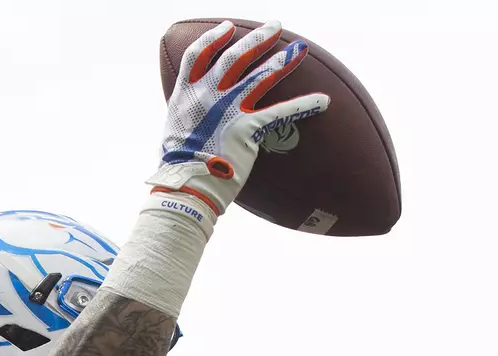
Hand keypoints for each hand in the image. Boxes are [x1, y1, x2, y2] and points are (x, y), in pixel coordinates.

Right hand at [149, 19, 329, 215]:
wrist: (185, 186)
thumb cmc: (178, 167)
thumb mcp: (174, 132)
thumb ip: (187, 116)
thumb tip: (192, 117)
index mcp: (185, 94)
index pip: (198, 55)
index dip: (213, 39)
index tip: (227, 27)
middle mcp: (207, 95)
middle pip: (234, 57)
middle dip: (257, 39)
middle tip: (275, 27)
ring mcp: (228, 109)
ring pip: (260, 76)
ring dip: (283, 59)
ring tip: (300, 48)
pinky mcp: (248, 127)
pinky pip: (281, 112)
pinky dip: (304, 105)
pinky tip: (323, 100)